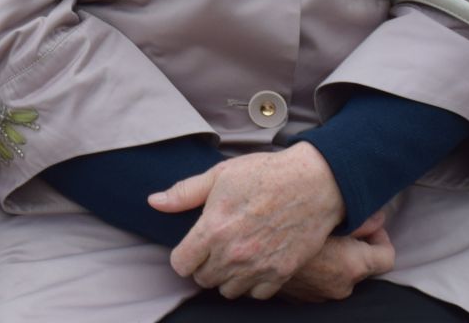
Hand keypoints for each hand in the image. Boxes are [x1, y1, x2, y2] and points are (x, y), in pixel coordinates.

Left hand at [152, 144, 344, 299]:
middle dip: (204, 265)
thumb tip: (154, 202)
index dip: (182, 256)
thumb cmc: (265, 174)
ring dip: (227, 276)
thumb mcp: (220, 175)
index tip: (191, 248)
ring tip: (235, 254)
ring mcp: (258, 267)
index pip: (181, 264)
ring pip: (228, 290)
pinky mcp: (281, 273)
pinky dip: (253, 283)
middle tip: (215, 247)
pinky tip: (255, 263)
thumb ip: (185, 193)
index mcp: (213, 229)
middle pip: (203, 279)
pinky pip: (256, 294)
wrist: (314, 183)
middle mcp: (233, 254)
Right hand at [278, 213, 394, 302]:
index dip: (379, 235)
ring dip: (331, 258)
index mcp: (351, 266)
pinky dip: (311, 268)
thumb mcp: (325, 210)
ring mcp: (316, 296)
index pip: (386, 256)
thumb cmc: (283, 218)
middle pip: (361, 265)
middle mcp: (338, 286)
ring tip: (312, 234)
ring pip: (336, 274)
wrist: (238, 244)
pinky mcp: (295, 297)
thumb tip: (377, 217)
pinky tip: (295, 248)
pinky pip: (314, 281)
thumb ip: (358, 217)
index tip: (367, 223)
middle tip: (336, 224)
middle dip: (353, 245)